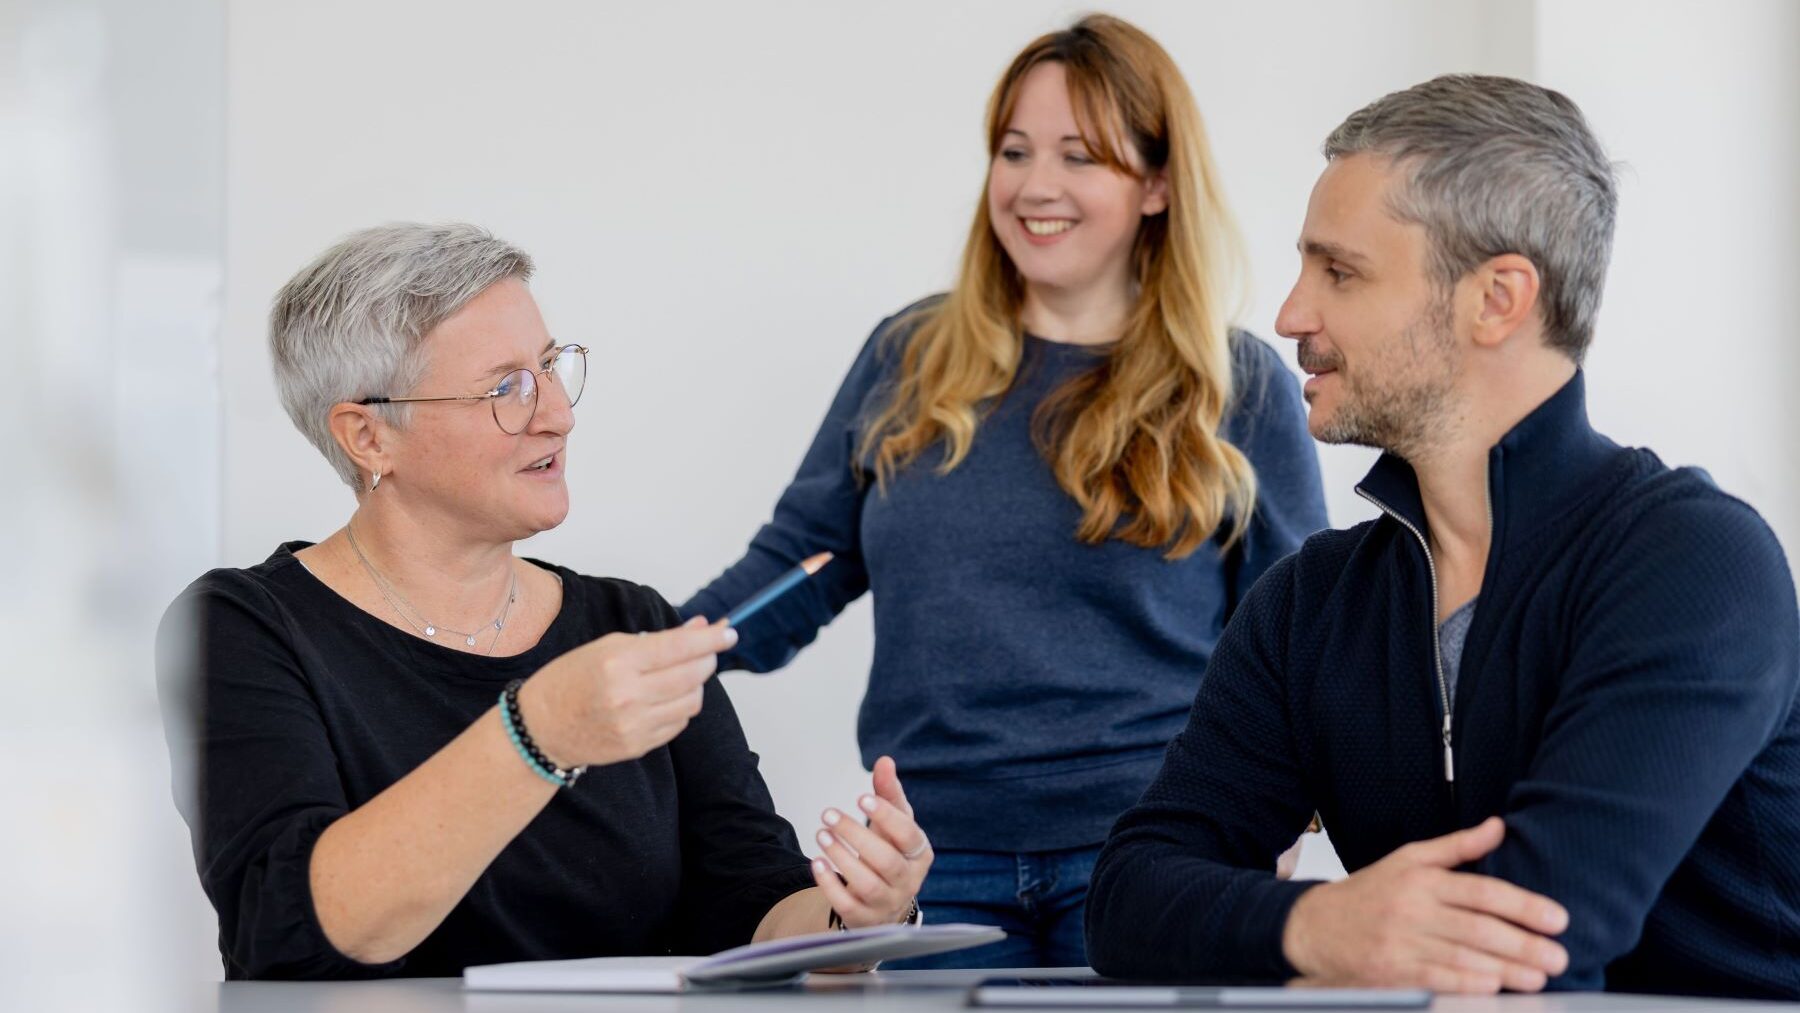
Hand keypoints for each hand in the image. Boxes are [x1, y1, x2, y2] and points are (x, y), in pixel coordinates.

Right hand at [518, 616, 733, 767]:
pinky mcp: (637, 746)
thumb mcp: (607, 647)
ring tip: (682, 674)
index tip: (728, 632)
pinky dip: (680, 707)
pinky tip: (665, 698)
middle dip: (707, 659)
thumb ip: (657, 639)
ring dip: (695, 684)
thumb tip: (701, 627)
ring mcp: (633, 724)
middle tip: (708, 650)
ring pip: (691, 701)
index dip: (710, 639)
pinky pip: (678, 724)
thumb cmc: (571, 679)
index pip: (679, 647)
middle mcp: (627, 695)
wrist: (539, 729)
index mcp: (617, 662)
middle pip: (692, 674)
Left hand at [811, 756, 932, 927]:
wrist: (885, 902)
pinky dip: (830, 884)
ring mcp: (887, 903)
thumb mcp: (893, 824)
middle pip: (886, 861)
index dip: (886, 817)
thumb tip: (884, 761)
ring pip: (867, 884)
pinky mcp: (864, 919)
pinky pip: (847, 906)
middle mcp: (908, 881)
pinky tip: (816, 862)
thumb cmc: (890, 853)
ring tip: (821, 833)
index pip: (908, 835)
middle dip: (855, 835)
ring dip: (841, 857)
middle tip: (829, 813)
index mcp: (920, 854)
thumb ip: (889, 794)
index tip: (861, 798)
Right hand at [1281, 817, 1569, 993]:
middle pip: (1479, 928)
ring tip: (1539, 978)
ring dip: (1506, 970)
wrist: (1314, 926)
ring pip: (1463, 958)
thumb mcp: (1408, 859)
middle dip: (1524, 945)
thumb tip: (1499, 826)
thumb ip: (1457, 847)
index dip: (1523, 905)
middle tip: (1559, 957)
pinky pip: (1436, 979)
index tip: (1557, 919)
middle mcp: (1413, 910)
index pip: (1482, 892)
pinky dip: (1467, 985)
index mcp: (1422, 879)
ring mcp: (1401, 943)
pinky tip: (1494, 988)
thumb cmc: (1368, 893)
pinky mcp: (1391, 972)